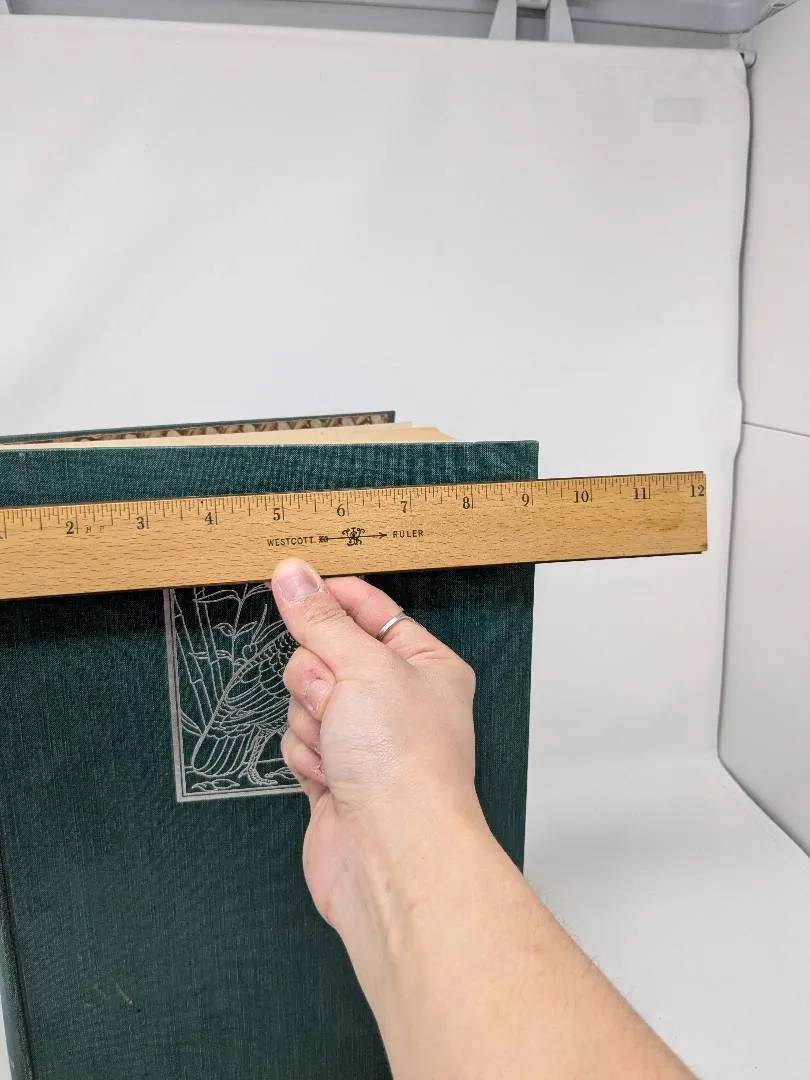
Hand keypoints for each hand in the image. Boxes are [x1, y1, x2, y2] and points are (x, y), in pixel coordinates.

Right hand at [270, 558, 484, 936]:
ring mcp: (365, 740)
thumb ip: (320, 619)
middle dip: (318, 677)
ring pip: (304, 700)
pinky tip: (331, 777)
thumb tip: (292, 573)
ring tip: (340, 749)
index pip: (369, 611)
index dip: (331, 598)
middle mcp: (397, 700)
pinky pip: (298, 741)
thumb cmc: (404, 760)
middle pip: (325, 656)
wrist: (394, 854)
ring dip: (311, 720)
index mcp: (424, 664)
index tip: (293, 583)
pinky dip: (306, 756)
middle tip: (336, 700)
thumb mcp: (362, 666)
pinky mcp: (335, 775)